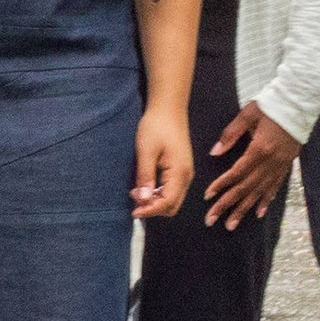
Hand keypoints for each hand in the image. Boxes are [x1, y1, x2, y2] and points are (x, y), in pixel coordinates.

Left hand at [131, 100, 191, 219]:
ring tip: (136, 192)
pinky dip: (158, 194)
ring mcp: (184, 174)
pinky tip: (144, 186)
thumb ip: (145, 176)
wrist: (168, 109)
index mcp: (180, 173)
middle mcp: (186, 177)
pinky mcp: (179, 170)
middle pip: (172, 206)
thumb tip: (142, 200)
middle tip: (134, 200)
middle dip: (153, 208)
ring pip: (172, 200)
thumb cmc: (156, 126)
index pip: (167, 203)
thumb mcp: (146, 150)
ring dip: (154, 202)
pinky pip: (171, 190)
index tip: (133, 211)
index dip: (150, 210)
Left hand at [202, 101, 297, 228]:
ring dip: (244, 209)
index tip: (207, 196)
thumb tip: (215, 152)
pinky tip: (257, 213)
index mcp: (260, 149)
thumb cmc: (271, 105)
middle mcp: (271, 162)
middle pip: (246, 188)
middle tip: (212, 220)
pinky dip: (265, 201)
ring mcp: (280, 166)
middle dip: (227, 205)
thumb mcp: (248, 115)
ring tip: (231, 224)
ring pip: (259, 192)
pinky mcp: (286, 166)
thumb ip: (231, 134)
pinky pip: (274, 187)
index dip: (221, 186)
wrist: (300, 104)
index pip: (237, 173)